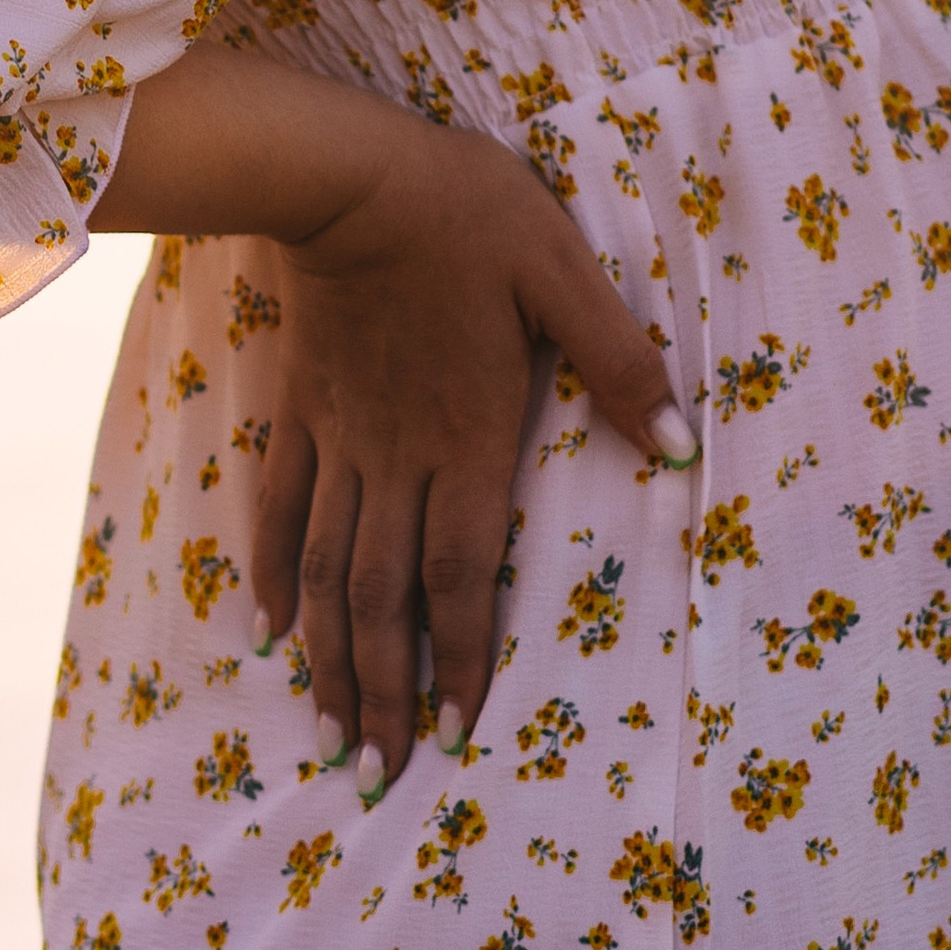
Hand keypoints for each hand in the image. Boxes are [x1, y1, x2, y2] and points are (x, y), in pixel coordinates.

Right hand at [246, 103, 691, 800]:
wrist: (346, 173)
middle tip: (381, 776)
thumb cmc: (467, 214)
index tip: (457, 735)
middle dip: (385, 693)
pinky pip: (279, 506)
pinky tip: (268, 627)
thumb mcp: (561, 272)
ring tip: (330, 737)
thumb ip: (619, 362)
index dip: (460, 659)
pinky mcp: (299, 407)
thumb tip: (682, 450)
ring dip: (329, 658)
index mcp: (468, 436)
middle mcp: (396, 458)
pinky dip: (274, 572)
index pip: (461, 575)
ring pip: (328, 571)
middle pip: (385, 598)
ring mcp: (339, 437)